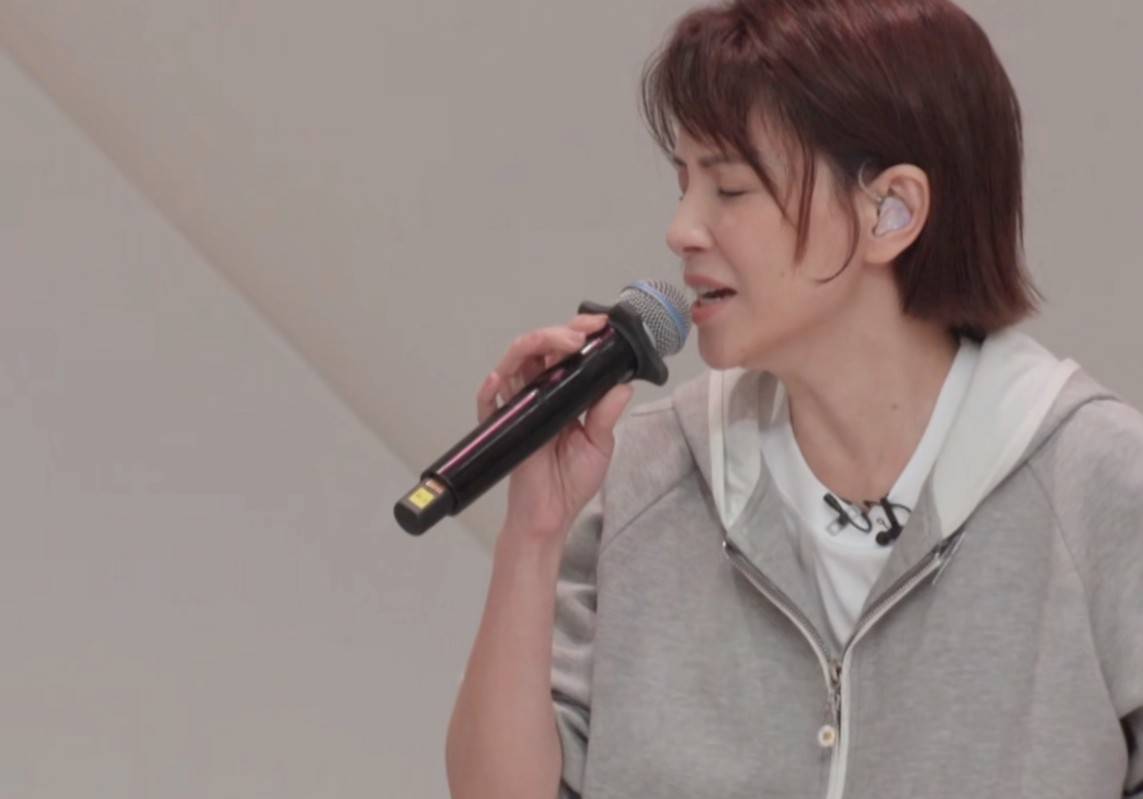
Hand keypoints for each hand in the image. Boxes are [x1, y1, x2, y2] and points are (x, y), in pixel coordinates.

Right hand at [475, 314, 633, 544]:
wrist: (551, 515)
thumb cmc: (571, 481)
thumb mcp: (599, 444)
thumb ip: (607, 413)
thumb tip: (624, 384)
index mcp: (563, 393)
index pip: (565, 353)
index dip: (579, 334)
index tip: (600, 327)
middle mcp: (538, 393)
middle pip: (538, 348)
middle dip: (559, 332)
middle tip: (584, 334)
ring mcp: (518, 407)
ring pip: (514, 362)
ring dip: (535, 344)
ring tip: (564, 344)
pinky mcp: (502, 426)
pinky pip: (488, 403)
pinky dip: (490, 388)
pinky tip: (500, 379)